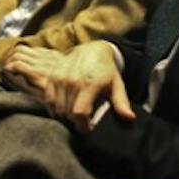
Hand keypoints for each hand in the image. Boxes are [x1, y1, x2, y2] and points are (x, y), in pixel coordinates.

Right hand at [5, 42, 133, 133]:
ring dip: (65, 115)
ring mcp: (59, 78)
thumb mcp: (117, 85)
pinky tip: (65, 106)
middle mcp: (72, 80)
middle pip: (68, 113)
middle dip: (76, 122)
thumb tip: (130, 118)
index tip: (88, 129)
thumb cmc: (106, 69)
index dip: (83, 126)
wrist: (92, 49)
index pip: (79, 113)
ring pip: (58, 108)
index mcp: (89, 84)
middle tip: (83, 122)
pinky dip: (55, 107)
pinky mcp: (52, 76)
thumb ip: (121, 103)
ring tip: (75, 114)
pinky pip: (49, 100)